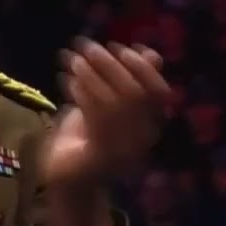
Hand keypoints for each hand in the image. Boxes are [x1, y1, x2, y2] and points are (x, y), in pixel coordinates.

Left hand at [42, 40, 170, 186]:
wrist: (69, 179)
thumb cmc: (89, 136)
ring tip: (72, 60)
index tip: (116, 46)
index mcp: (150, 124)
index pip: (159, 91)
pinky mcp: (100, 157)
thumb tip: (150, 53)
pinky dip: (81, 94)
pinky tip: (66, 81)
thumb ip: (128, 82)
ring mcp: (124, 150)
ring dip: (91, 75)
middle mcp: (143, 139)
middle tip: (85, 46)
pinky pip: (94, 119)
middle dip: (110, 63)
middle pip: (135, 93)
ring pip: (114, 103)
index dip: (141, 66)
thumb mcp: (109, 104)